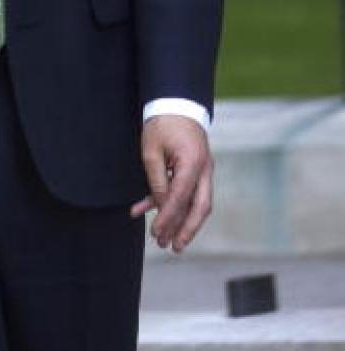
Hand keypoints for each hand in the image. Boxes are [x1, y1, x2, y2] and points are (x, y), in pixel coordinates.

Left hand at [130, 115, 212, 252]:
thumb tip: (159, 206)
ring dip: (182, 221)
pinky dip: (170, 202)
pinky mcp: (196, 169)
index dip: (168, 218)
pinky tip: (146, 209)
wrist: (176, 102)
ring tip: (166, 240)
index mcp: (193, 163)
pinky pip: (187, 191)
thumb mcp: (152, 151)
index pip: (181, 198)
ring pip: (197, 203)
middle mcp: (203, 169)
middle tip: (173, 247)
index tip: (157, 234)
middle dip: (187, 230)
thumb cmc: (163, 123)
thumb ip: (156, 180)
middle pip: (200, 207)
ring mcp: (203, 170)